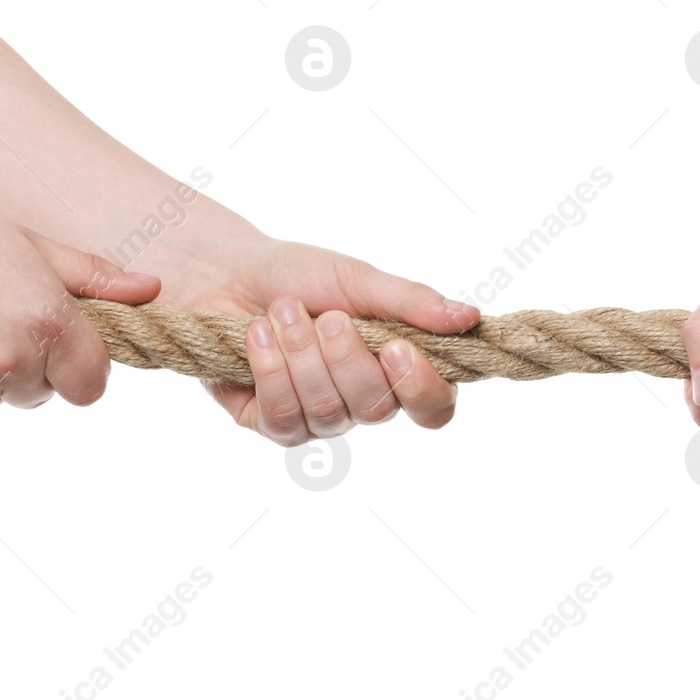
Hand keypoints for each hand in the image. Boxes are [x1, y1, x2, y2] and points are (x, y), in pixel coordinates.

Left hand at [156, 221, 478, 445]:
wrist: (229, 274)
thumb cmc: (302, 274)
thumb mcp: (359, 279)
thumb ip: (413, 302)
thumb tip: (470, 317)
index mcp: (398, 367)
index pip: (433, 407)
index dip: (422, 389)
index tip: (397, 348)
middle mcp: (364, 400)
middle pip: (376, 408)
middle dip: (346, 357)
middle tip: (326, 315)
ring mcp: (320, 419)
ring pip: (327, 412)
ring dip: (302, 354)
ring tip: (282, 311)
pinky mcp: (273, 425)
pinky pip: (283, 416)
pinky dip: (269, 369)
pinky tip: (257, 335)